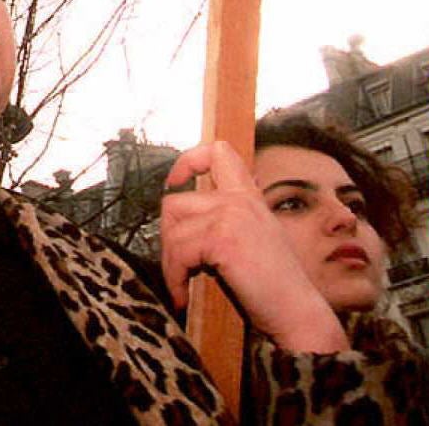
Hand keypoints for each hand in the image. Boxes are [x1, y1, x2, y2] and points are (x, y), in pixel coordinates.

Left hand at [160, 141, 347, 351]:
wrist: (299, 315)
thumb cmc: (275, 288)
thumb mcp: (254, 240)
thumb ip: (228, 221)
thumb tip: (184, 221)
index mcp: (250, 198)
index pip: (219, 152)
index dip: (189, 160)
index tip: (174, 181)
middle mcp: (241, 201)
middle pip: (175, 202)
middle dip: (168, 238)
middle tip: (177, 265)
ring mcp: (232, 216)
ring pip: (172, 230)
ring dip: (170, 263)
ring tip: (182, 284)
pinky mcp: (222, 238)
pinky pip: (178, 252)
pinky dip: (174, 277)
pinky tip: (183, 294)